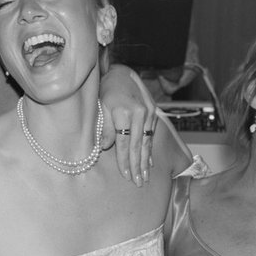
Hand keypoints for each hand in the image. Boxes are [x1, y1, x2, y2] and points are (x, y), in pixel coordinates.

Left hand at [100, 65, 159, 184]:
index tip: (126, 176)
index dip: (124, 161)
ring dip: (146, 162)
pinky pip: (151, 135)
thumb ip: (105, 127)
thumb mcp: (101, 106)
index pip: (124, 143)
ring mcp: (149, 113)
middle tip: (139, 182)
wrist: (121, 72)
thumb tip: (105, 147)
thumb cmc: (107, 90)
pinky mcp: (154, 113)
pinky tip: (150, 163)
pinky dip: (150, 150)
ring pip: (147, 142)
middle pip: (137, 146)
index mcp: (124, 112)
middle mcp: (139, 113)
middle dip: (137, 166)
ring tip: (145, 177)